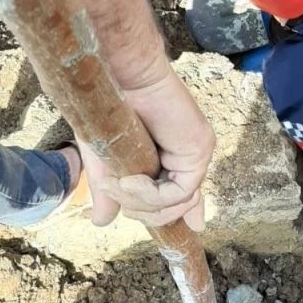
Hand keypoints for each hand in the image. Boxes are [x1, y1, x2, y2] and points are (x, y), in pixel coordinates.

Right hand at [80, 67, 215, 230]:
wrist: (119, 79)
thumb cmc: (110, 114)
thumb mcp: (107, 164)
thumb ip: (112, 194)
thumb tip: (102, 223)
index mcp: (171, 161)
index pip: (178, 200)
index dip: (167, 215)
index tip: (155, 219)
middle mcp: (189, 159)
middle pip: (175, 208)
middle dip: (139, 210)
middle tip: (111, 189)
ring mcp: (197, 154)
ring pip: (177, 204)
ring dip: (140, 202)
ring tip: (116, 183)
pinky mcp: (200, 149)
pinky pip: (180, 192)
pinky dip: (151, 194)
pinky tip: (130, 180)